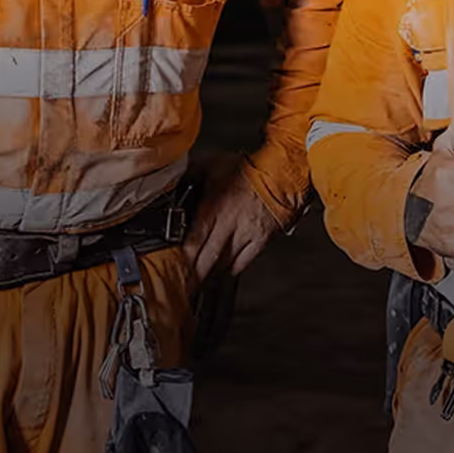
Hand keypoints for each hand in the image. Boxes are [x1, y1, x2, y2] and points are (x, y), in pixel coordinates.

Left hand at [183, 157, 280, 285]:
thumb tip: (172, 177)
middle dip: (192, 276)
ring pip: (223, 264)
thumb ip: (190, 171)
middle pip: (206, 258)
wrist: (282, 173)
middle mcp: (229, 225)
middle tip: (181, 289)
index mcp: (215, 207)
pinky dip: (229, 272)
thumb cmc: (248, 167)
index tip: (171, 270)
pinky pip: (242, 262)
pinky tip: (220, 276)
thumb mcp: (212, 163)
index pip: (194, 240)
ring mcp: (246, 235)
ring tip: (196, 288)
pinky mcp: (260, 241)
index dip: (182, 259)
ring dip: (209, 277)